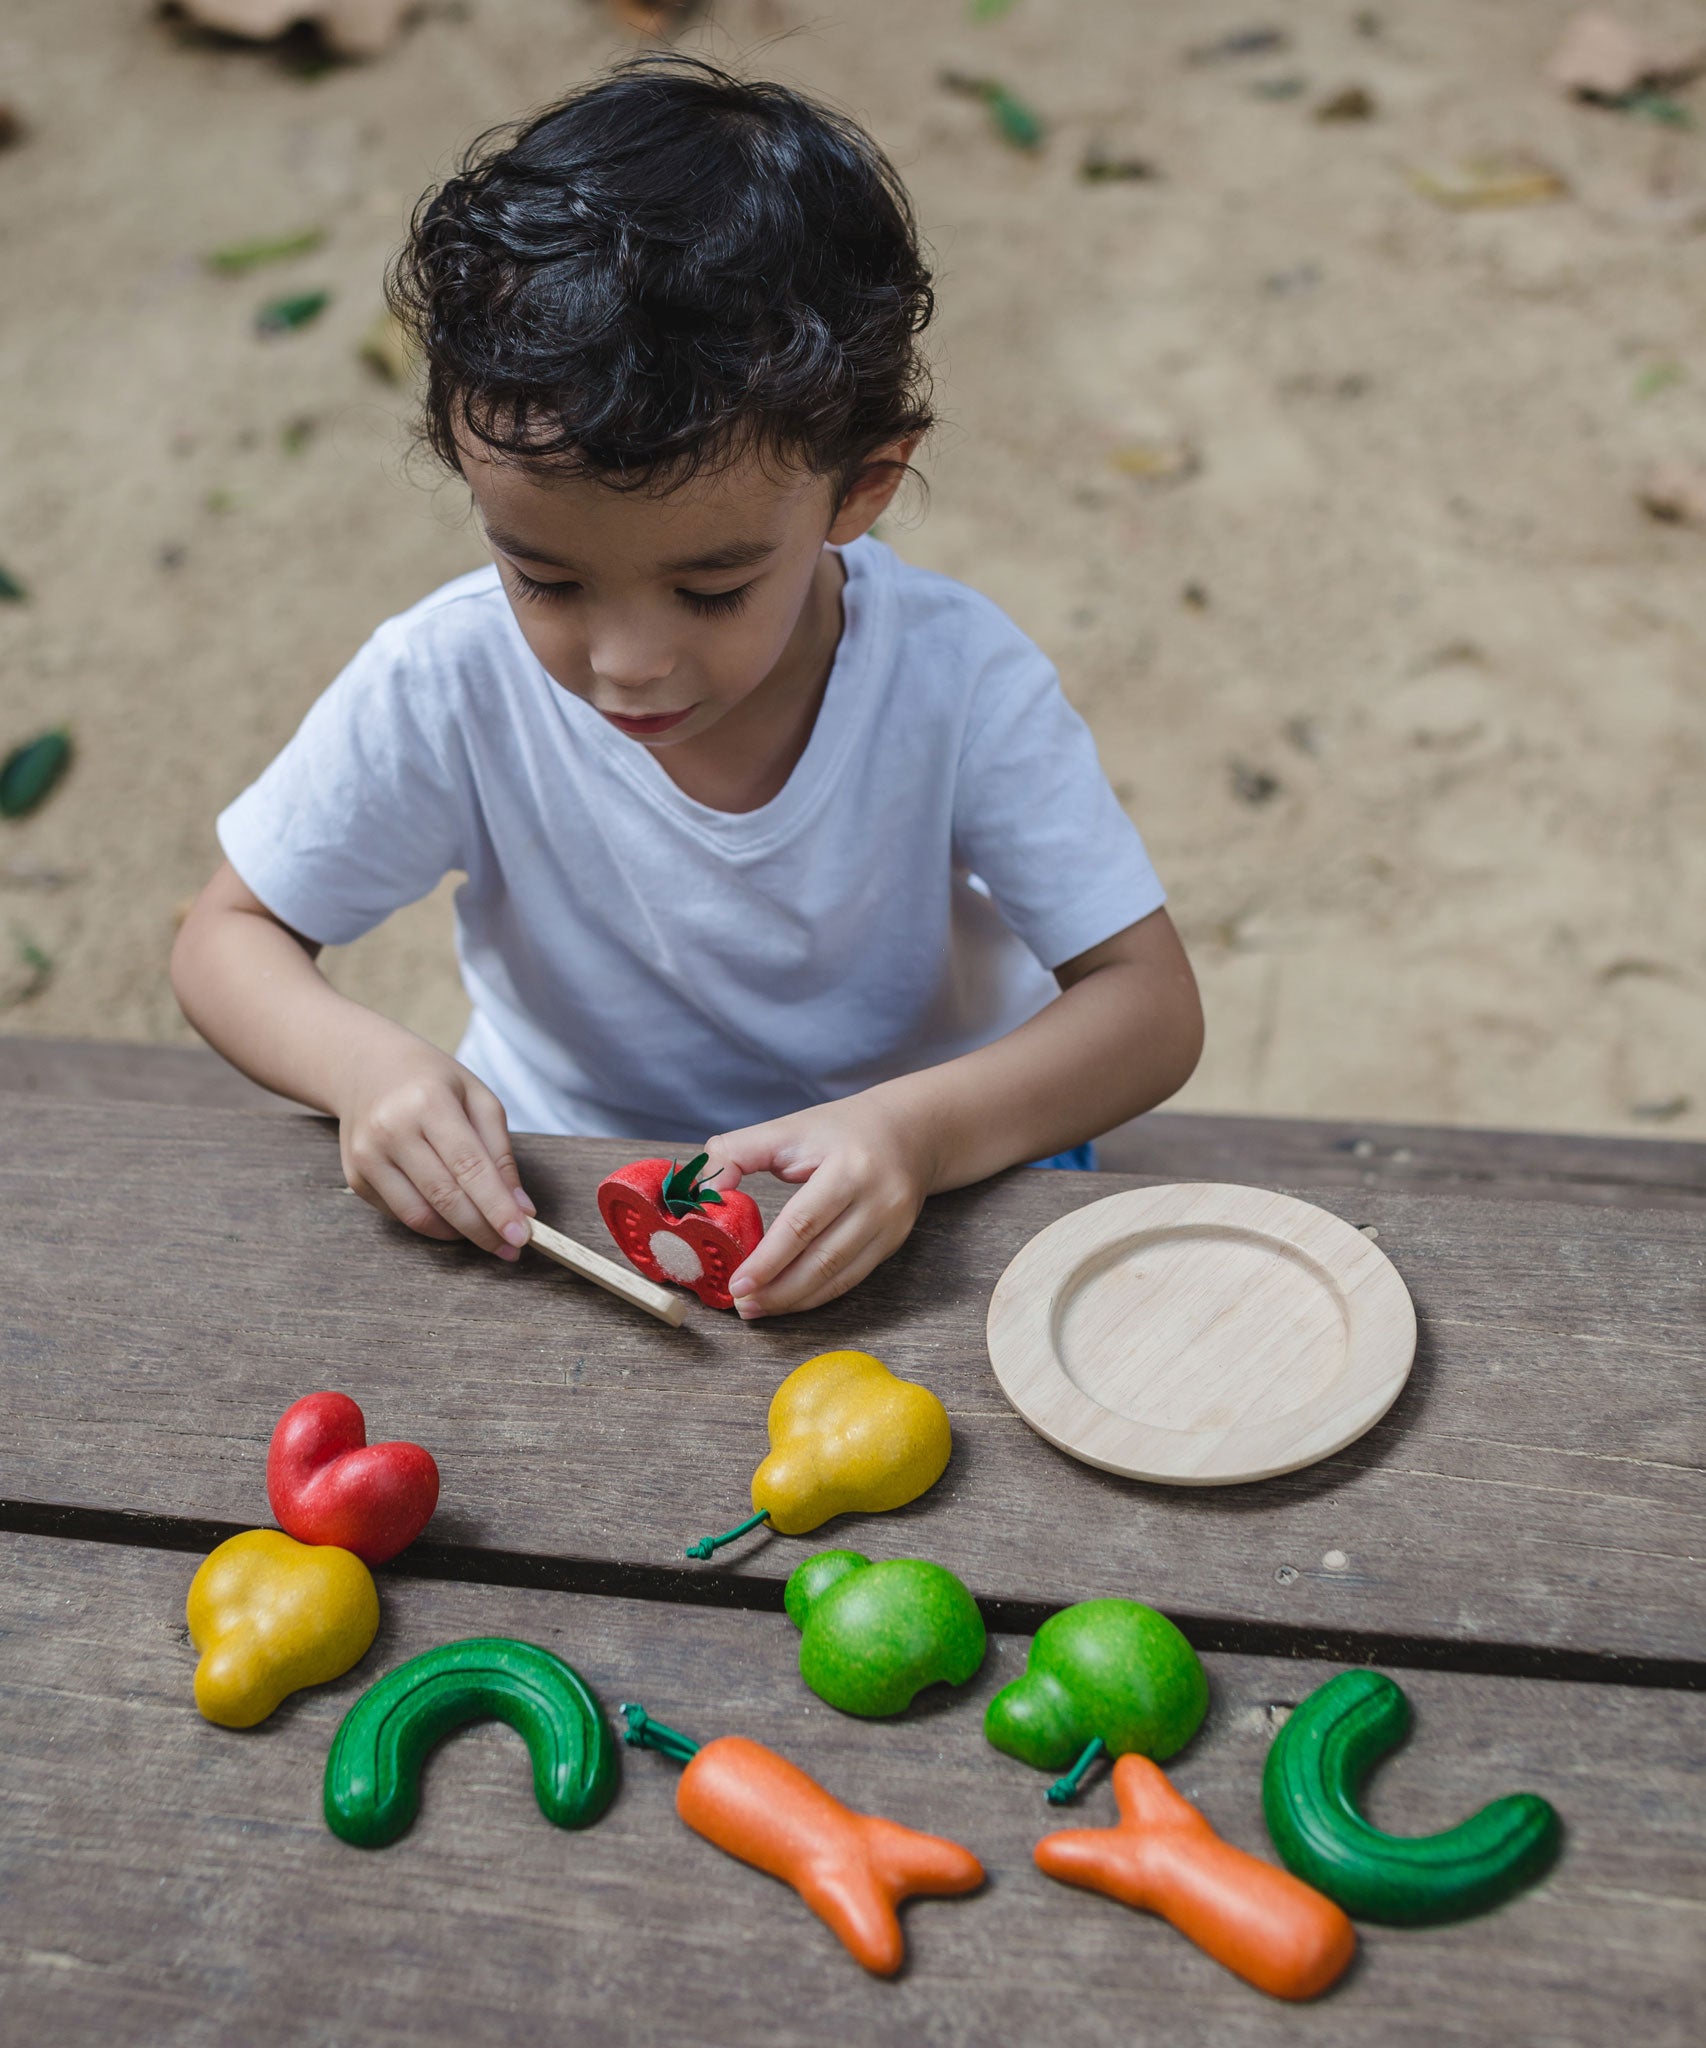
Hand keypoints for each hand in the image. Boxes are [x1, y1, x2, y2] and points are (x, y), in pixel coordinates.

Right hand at [334, 1036, 534, 1260]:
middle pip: (445, 1197)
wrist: (364, 1067)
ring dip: (458, 1233)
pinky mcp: (355, 1177)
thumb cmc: (432, 1081)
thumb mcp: (477, 1098)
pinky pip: (400, 1215)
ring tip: (486, 1232)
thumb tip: (520, 1208)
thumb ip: (499, 1152)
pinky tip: (451, 1216)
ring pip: (419, 1216)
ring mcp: (367, 1156)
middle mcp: (391, 1130)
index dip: (497, 1207)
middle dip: (483, 1230)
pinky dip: (432, 1224)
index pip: (470, 1166)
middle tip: (512, 1248)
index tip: (521, 1235)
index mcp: (429, 1102)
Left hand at [704, 1091, 936, 1317]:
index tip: (738, 1283)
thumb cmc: (839, 1130)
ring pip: (839, 1278)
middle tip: (741, 1305)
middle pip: (823, 1259)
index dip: (768, 1259)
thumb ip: (736, 1153)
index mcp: (850, 1166)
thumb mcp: (788, 1129)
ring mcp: (892, 1225)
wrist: (908, 1131)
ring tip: (758, 1308)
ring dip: (795, 1300)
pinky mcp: (894, 1243)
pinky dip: (817, 1294)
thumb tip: (702, 1194)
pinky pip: (851, 1279)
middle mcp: (878, 1199)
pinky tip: (789, 1299)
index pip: (803, 1223)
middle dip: (778, 1290)